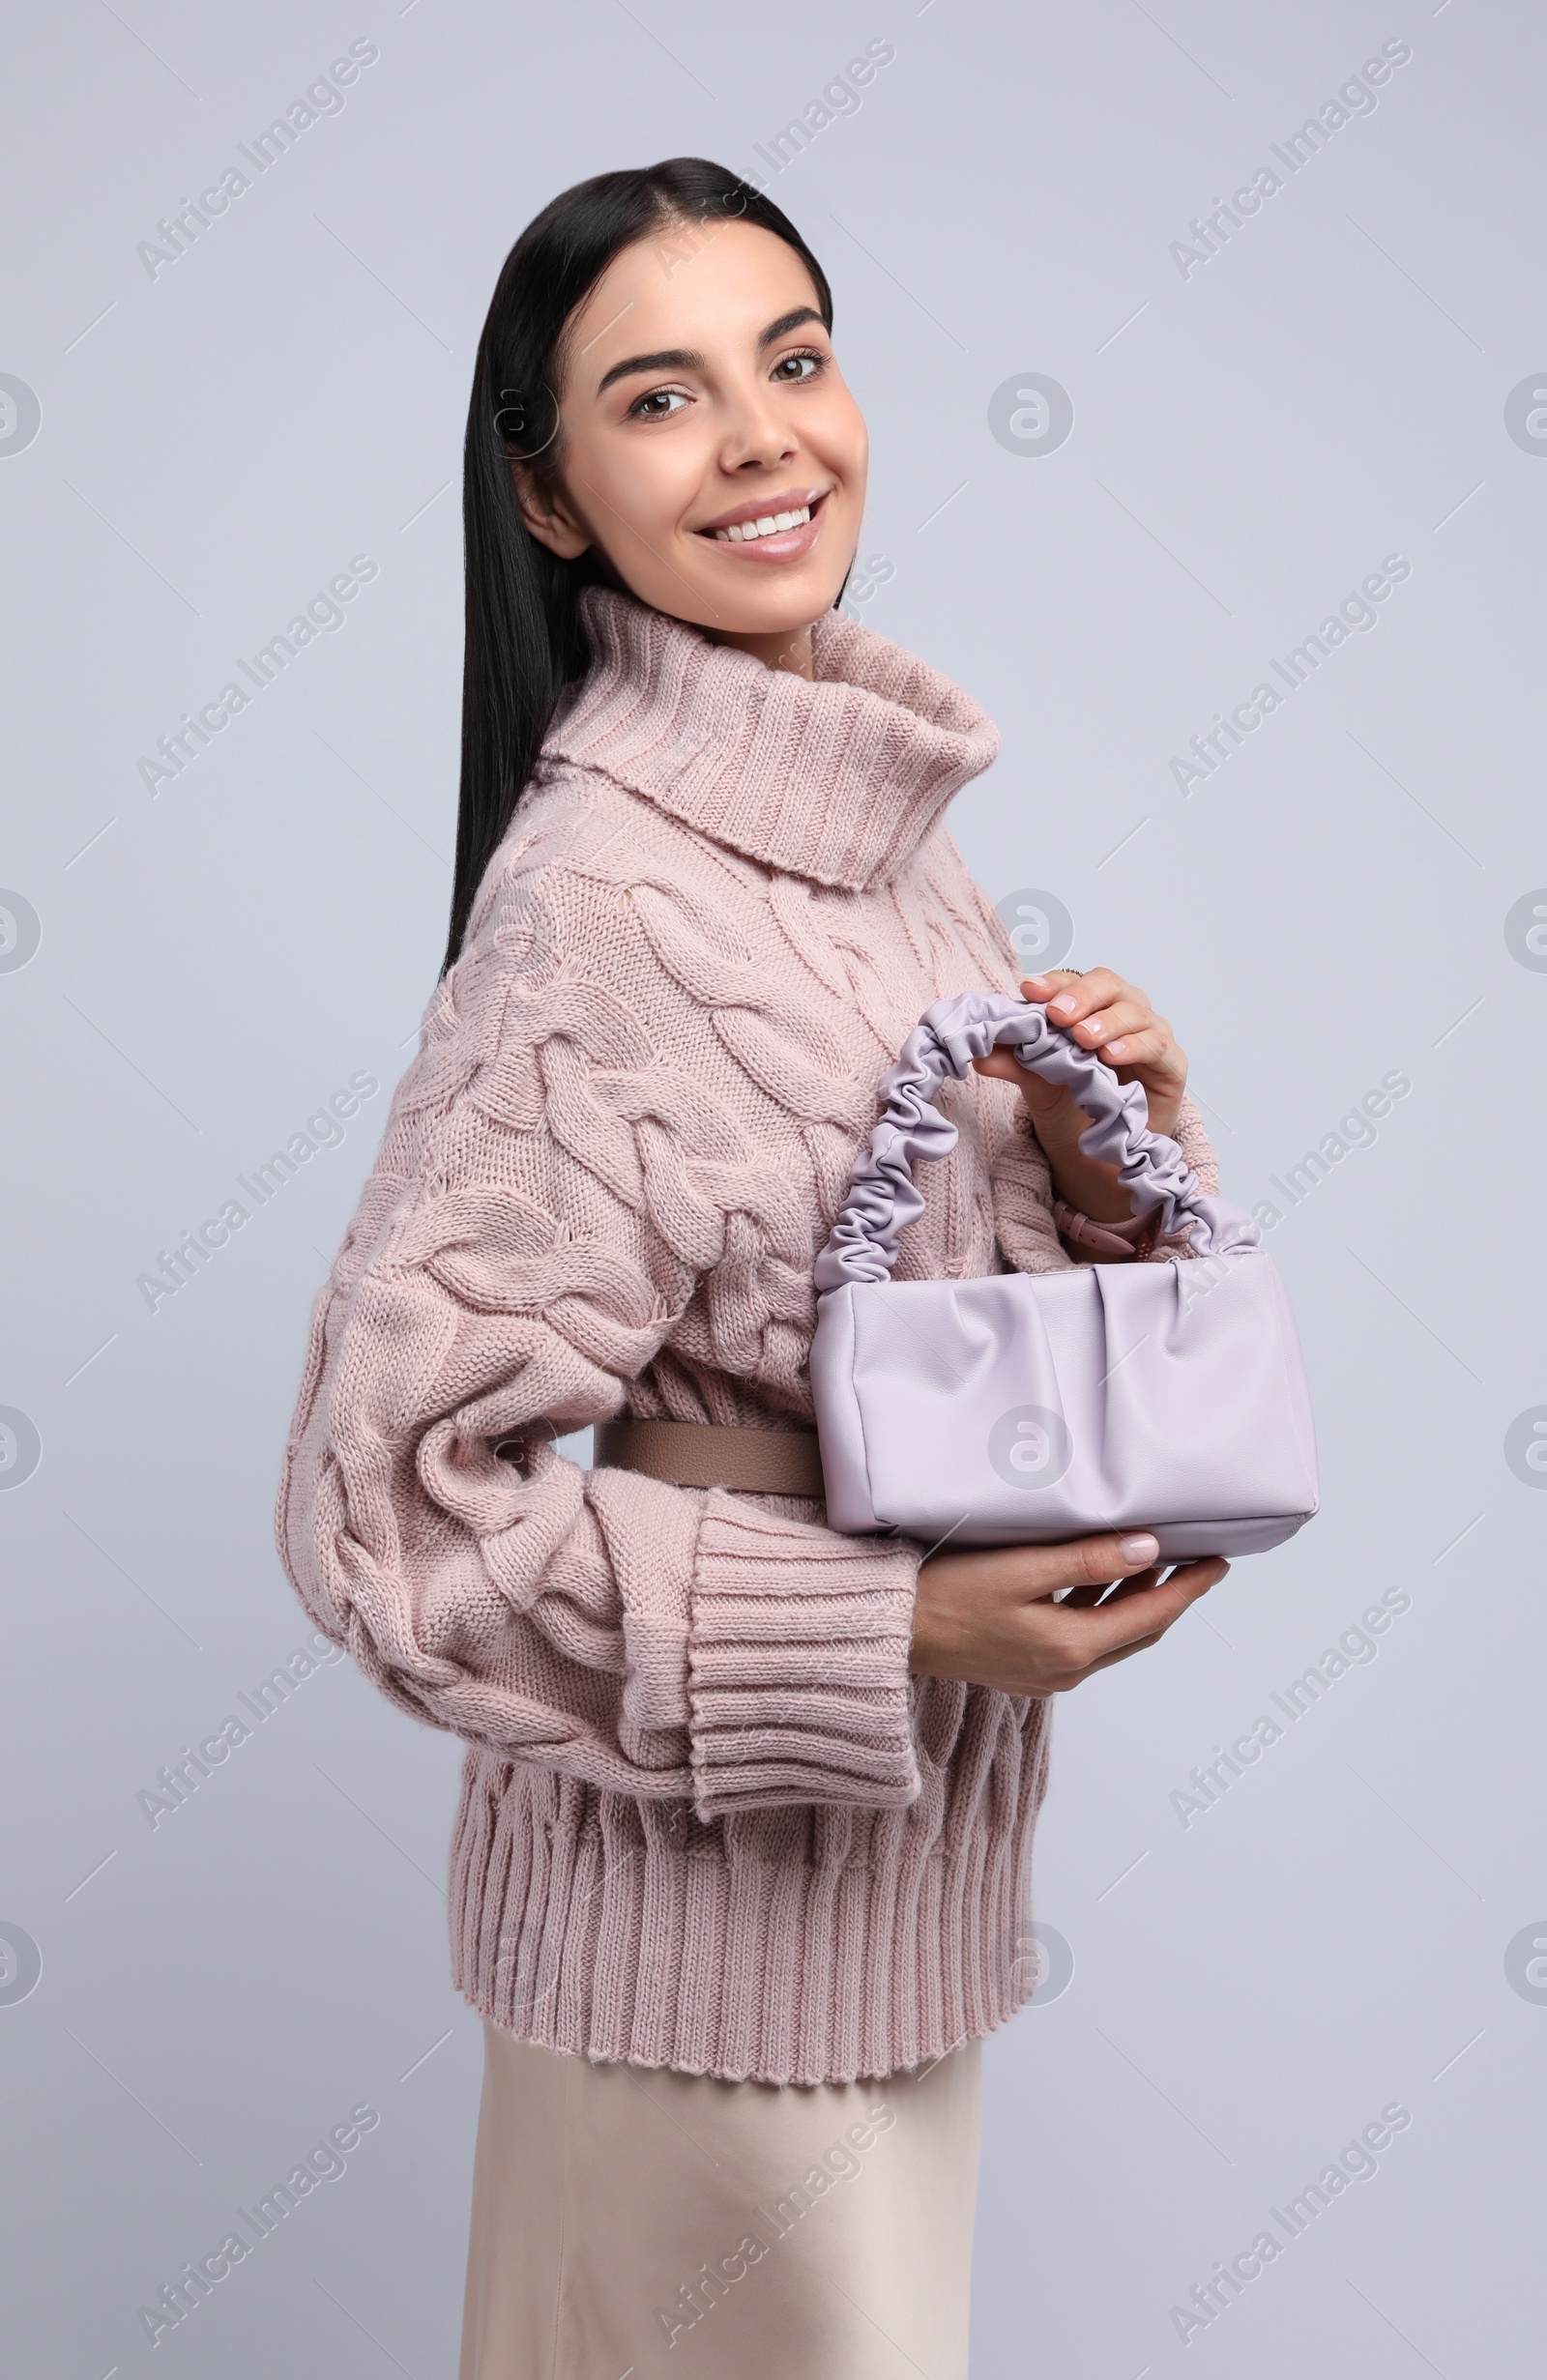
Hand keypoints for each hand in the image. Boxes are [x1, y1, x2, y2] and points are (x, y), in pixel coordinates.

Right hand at [908, 1529, 1225, 1695]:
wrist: (894, 1633)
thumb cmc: (946, 1594)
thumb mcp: (1021, 1568)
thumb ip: (1087, 1560)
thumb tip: (1148, 1549)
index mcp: (1073, 1646)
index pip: (1152, 1613)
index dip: (1190, 1587)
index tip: (1218, 1562)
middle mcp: (1067, 1670)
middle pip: (1139, 1630)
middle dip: (1171, 1595)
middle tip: (1195, 1559)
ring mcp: (1048, 1675)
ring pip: (1113, 1636)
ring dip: (1136, 1601)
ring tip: (1154, 1561)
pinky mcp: (1028, 1670)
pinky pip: (1084, 1640)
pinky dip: (1103, 1610)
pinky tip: (1100, 1581)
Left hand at [973, 969, 1188, 1223]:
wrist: (1102, 1151)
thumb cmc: (1074, 1105)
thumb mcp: (1038, 1082)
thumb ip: (1014, 1063)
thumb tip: (978, 1055)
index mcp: (1088, 1005)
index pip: (1072, 982)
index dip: (1053, 984)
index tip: (1029, 991)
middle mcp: (1121, 1010)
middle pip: (1108, 984)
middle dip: (1081, 996)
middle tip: (1058, 1015)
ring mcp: (1150, 1032)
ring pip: (1133, 1011)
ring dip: (1106, 1022)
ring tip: (1083, 1038)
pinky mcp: (1171, 1063)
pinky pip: (1156, 1045)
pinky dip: (1135, 1046)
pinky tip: (1112, 1056)